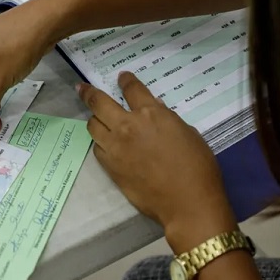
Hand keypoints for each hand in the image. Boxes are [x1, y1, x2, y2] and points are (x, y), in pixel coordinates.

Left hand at [78, 72, 236, 251]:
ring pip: (93, 125)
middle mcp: (128, 125)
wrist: (186, 202)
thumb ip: (166, 119)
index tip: (121, 77)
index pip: (132, 89)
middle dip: (88, 92)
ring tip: (96, 118)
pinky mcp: (109, 166)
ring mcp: (115, 146)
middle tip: (82, 88)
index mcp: (151, 113)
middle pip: (99, 102)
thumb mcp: (188, 133)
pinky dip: (100, 143)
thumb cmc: (197, 167)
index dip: (125, 81)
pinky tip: (106, 144)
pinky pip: (97, 148)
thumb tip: (154, 111)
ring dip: (95, 119)